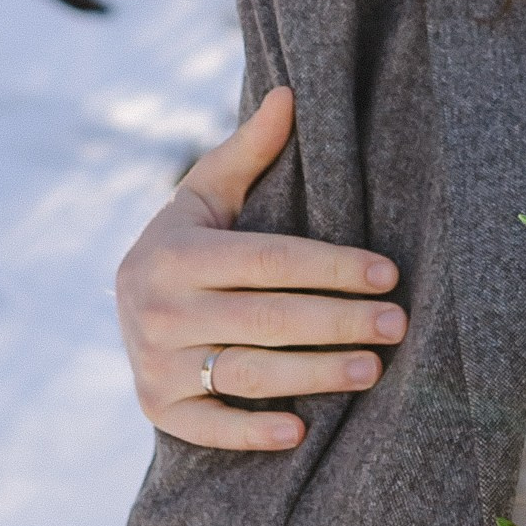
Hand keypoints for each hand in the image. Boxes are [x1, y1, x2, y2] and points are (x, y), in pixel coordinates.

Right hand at [115, 87, 407, 451]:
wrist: (126, 304)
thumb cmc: (187, 241)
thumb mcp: (206, 193)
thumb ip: (248, 150)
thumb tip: (290, 94)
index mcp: (175, 253)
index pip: (271, 260)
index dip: (333, 267)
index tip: (388, 274)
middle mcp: (158, 309)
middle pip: (269, 318)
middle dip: (340, 321)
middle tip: (398, 324)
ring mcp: (155, 364)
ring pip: (248, 372)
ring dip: (314, 374)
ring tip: (374, 368)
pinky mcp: (156, 408)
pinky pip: (208, 427)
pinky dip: (251, 432)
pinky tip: (301, 430)